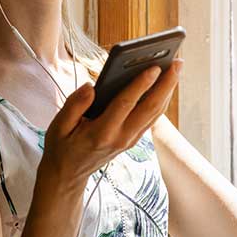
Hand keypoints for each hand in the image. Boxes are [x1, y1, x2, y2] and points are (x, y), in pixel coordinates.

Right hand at [37, 58, 182, 194]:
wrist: (68, 175)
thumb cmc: (62, 147)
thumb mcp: (59, 125)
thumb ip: (74, 105)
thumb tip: (91, 86)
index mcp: (102, 133)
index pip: (126, 104)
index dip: (141, 84)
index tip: (154, 67)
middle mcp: (121, 137)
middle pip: (150, 108)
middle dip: (166, 84)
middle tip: (178, 62)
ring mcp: (129, 140)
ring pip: (155, 113)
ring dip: (168, 90)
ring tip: (176, 67)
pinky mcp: (132, 139)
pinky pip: (151, 117)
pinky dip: (161, 99)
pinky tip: (165, 84)